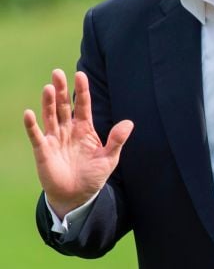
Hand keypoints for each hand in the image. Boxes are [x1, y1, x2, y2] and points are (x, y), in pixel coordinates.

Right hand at [23, 69, 132, 218]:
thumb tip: (129, 123)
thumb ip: (117, 140)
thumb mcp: (109, 158)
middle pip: (64, 106)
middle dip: (61, 90)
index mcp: (85, 129)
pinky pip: (36, 135)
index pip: (83, 105)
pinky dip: (32, 125)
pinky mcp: (43, 150)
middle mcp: (68, 130)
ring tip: (49, 87)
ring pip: (50, 116)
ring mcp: (54, 139)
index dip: (82, 90)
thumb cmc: (93, 175)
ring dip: (48, 103)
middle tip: (58, 72)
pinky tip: (29, 113)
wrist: (77, 196)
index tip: (80, 74)